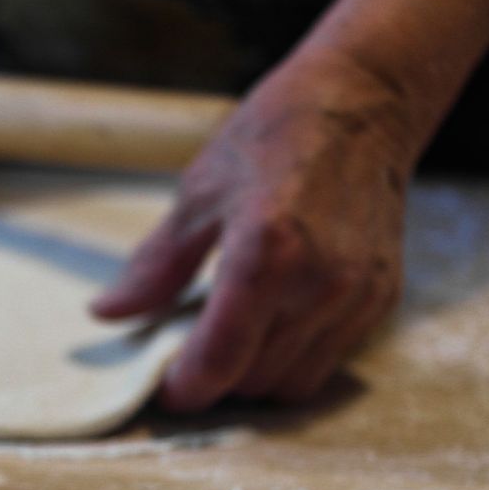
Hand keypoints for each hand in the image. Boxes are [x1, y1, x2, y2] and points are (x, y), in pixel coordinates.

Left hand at [92, 54, 414, 409]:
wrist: (365, 100)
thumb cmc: (274, 136)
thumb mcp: (198, 195)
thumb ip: (154, 267)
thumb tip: (107, 313)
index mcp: (266, 252)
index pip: (219, 360)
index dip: (184, 389)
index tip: (162, 389)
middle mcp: (319, 283)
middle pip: (251, 381)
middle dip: (211, 381)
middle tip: (184, 357)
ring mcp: (356, 295)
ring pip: (291, 383)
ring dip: (250, 377)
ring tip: (225, 340)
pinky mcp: (380, 298)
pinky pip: (326, 360)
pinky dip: (288, 358)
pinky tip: (268, 323)